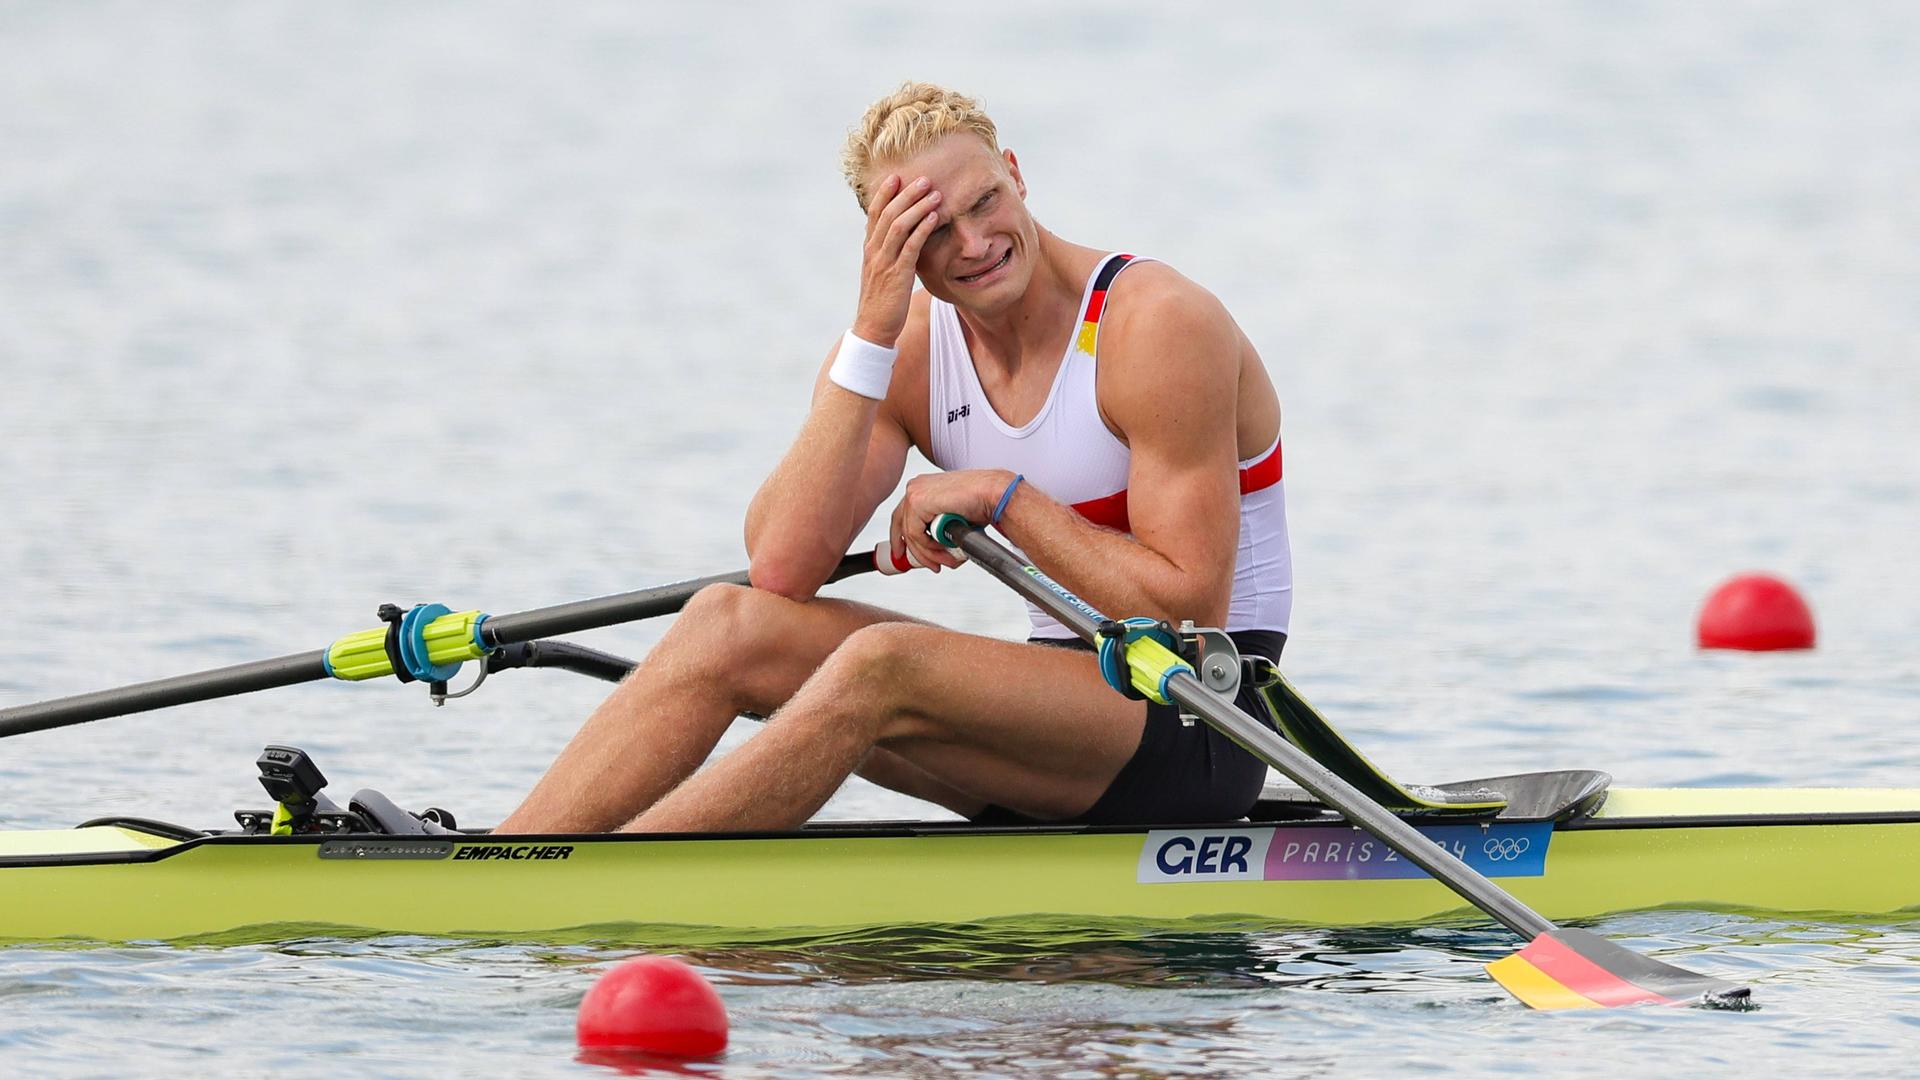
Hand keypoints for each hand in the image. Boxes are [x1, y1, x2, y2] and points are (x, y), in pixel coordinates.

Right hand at [853, 175, 941, 345]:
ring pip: (898, 226)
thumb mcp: (882, 272)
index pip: (875, 214)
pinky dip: (922, 229)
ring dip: (917, 207)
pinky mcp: (897, 274)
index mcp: (869, 248)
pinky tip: (934, 218)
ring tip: (934, 194)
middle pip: (888, 214)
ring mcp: (884, 262)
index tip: (896, 176)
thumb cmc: (882, 301)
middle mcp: (874, 251)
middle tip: (924, 179)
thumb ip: (889, 253)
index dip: (884, 193)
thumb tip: (902, 239)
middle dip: (906, 194)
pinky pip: (910, 246)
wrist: (874, 328)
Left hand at [888, 469, 1011, 571]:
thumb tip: (933, 547)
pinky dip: (929, 547)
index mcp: (923, 487)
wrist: (993, 494)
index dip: (901, 538)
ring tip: (946, 561)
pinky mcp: (918, 501)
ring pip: (911, 534)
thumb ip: (939, 529)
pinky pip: (916, 534)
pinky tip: (944, 548)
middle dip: (914, 551)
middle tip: (929, 565)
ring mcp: (914, 493)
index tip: (904, 554)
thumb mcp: (952, 518)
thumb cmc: (981, 502)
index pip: (903, 515)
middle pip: (901, 524)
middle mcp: (916, 487)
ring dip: (929, 553)